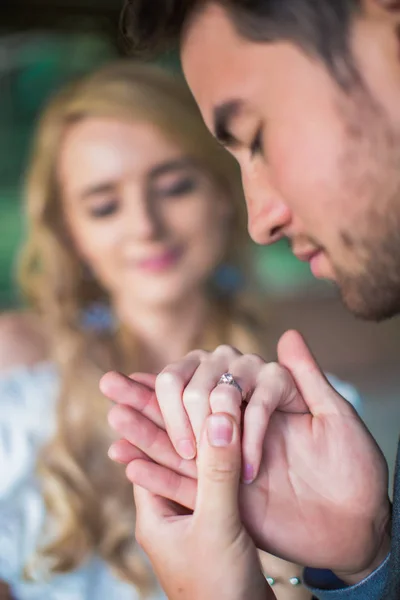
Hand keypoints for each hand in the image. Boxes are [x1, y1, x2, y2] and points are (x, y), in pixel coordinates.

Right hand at [102, 330, 390, 581]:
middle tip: (112, 385)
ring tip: (109, 410)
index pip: (208, 386)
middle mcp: (237, 429)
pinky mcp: (224, 495)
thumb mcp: (334, 417)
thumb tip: (286, 333)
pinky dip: (152, 469)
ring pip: (176, 441)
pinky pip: (182, 482)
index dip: (178, 385)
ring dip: (141, 424)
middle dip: (147, 398)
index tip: (153, 381)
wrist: (358, 523)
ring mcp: (228, 462)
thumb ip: (305, 377)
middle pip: (183, 408)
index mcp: (257, 406)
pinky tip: (122, 456)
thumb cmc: (353, 468)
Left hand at [131, 399, 271, 599]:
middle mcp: (169, 513)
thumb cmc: (222, 588)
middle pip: (158, 453)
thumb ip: (216, 471)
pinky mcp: (219, 523)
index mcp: (155, 513)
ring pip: (187, 463)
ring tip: (174, 396)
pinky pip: (213, 479)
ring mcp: (194, 518)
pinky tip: (220, 433)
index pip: (143, 454)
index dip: (141, 418)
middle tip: (123, 383)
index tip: (129, 383)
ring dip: (182, 430)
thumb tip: (218, 415)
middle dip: (146, 415)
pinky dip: (215, 453)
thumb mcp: (217, 526)